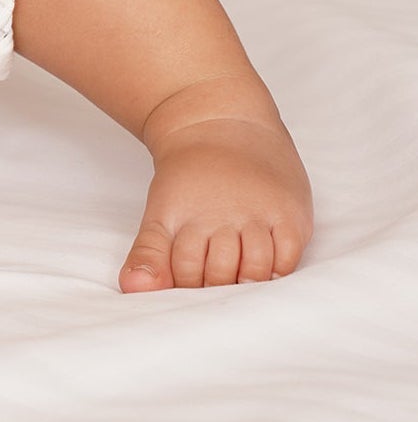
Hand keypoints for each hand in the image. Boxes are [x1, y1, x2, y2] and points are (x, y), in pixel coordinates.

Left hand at [120, 114, 313, 290]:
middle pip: (219, 274)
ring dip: (246, 285)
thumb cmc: (189, 178)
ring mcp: (256, 214)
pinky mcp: (288, 213)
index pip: (183, 271)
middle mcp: (220, 216)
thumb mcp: (160, 212)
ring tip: (239, 285)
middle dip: (215, 291)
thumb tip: (133, 290)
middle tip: (215, 295)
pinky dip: (277, 272)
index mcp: (183, 217)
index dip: (184, 290)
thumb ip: (148, 254)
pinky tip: (267, 273)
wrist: (222, 124)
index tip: (186, 296)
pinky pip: (287, 257)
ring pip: (254, 270)